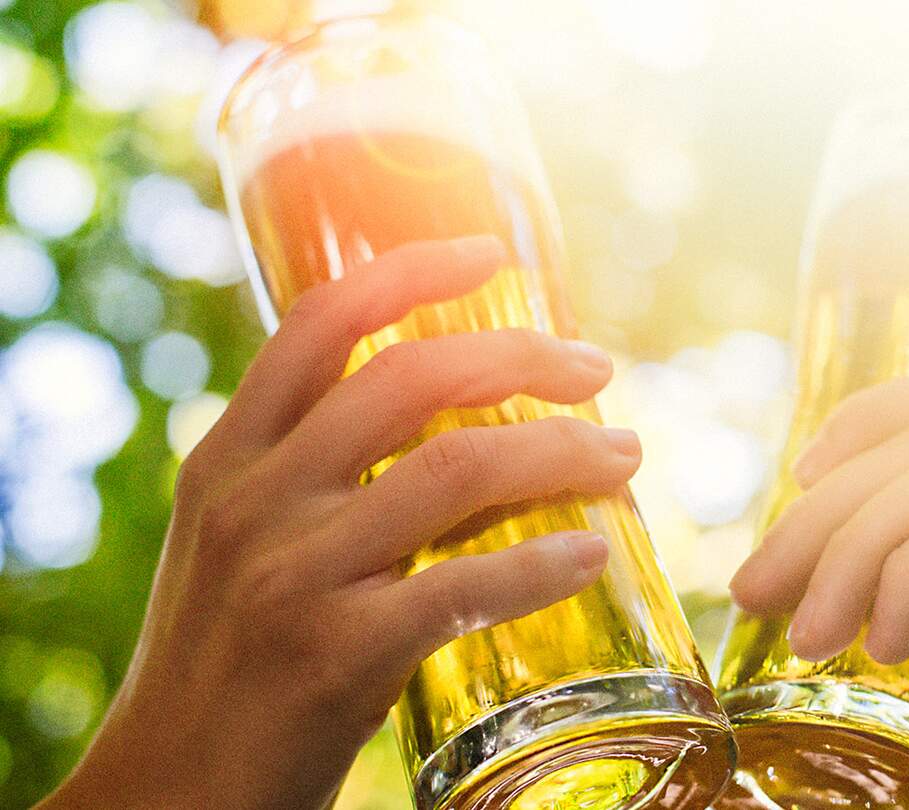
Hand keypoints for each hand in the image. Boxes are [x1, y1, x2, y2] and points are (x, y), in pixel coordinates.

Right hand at [41, 237, 640, 809]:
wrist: (173, 785)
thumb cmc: (226, 656)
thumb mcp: (238, 538)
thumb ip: (308, 471)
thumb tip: (437, 417)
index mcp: (230, 455)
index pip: (320, 323)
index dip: (411, 271)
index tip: (492, 251)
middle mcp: (256, 497)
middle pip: (411, 379)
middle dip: (523, 357)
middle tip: (600, 371)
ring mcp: (292, 574)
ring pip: (456, 470)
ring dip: (561, 453)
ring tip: (624, 457)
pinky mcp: (335, 653)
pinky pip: (463, 586)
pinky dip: (542, 564)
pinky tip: (593, 551)